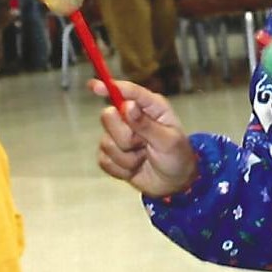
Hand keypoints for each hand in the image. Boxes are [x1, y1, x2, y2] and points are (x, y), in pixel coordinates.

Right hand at [96, 79, 198, 197]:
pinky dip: (121, 169)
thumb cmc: (177, 157)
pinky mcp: (111, 154)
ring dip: (127, 157)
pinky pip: (104, 159)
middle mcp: (132, 117)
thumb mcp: (168, 141)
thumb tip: (128, 105)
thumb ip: (146, 124)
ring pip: (106, 142)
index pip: (127, 92)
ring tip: (144, 158)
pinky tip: (135, 168)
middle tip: (144, 145)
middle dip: (125, 137)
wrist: (173, 184)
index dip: (110, 87)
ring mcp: (119, 135)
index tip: (94, 87)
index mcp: (151, 107)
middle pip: (109, 116)